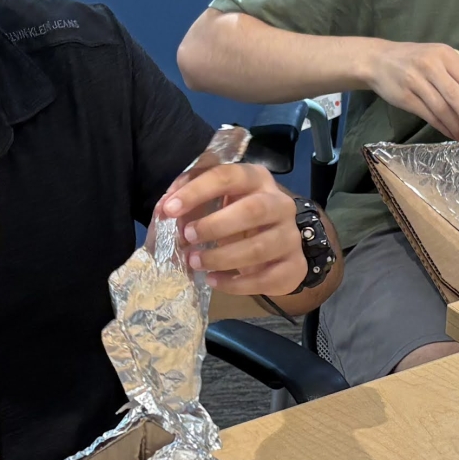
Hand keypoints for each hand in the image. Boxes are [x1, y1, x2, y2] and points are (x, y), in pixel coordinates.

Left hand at [161, 160, 306, 294]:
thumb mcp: (215, 200)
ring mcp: (291, 236)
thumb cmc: (237, 219)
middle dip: (215, 225)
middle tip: (187, 237)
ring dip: (221, 257)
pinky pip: (265, 278)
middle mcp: (280, 204)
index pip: (228, 176)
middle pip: (253, 210)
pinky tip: (213, 281)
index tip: (169, 209)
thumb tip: (164, 208)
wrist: (278, 249)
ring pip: (259, 248)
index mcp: (257, 179)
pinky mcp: (294, 266)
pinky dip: (235, 284)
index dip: (197, 191)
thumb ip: (190, 198)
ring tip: (195, 262)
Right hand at [363, 40, 458, 141]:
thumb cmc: (416, 58)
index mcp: (444, 54)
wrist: (378, 60)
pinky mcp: (405, 97)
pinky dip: (442, 127)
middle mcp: (430, 66)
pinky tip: (451, 134)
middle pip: (455, 95)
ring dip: (456, 126)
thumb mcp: (443, 55)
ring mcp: (415, 82)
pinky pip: (427, 115)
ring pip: (441, 108)